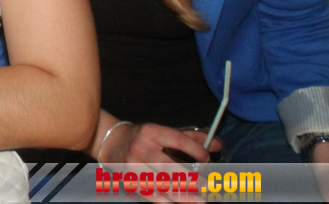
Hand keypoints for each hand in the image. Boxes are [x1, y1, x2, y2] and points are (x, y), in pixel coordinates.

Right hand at [97, 123, 216, 203]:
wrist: (111, 142)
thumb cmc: (143, 137)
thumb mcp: (162, 131)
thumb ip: (191, 137)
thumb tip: (217, 145)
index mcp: (151, 132)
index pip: (178, 140)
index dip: (195, 150)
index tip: (206, 158)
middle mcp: (141, 148)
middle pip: (169, 167)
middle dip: (191, 180)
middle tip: (208, 187)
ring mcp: (133, 167)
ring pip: (161, 185)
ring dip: (183, 196)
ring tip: (200, 201)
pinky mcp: (129, 181)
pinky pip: (151, 195)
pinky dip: (166, 201)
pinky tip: (180, 203)